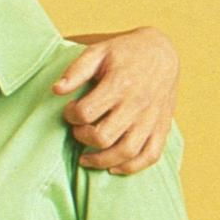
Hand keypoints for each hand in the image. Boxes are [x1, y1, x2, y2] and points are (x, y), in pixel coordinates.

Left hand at [56, 28, 177, 174]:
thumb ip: (76, 70)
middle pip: (103, 137)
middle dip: (82, 137)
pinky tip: (113, 168)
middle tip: (78, 130)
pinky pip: (150, 156)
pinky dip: (131, 167)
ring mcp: (151, 118)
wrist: (162, 52)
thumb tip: (56, 90)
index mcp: (120, 83)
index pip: (86, 112)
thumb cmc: (125, 53)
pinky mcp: (162, 127)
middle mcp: (138, 104)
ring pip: (126, 152)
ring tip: (85, 158)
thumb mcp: (99, 52)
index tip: (69, 110)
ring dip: (101, 161)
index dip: (71, 115)